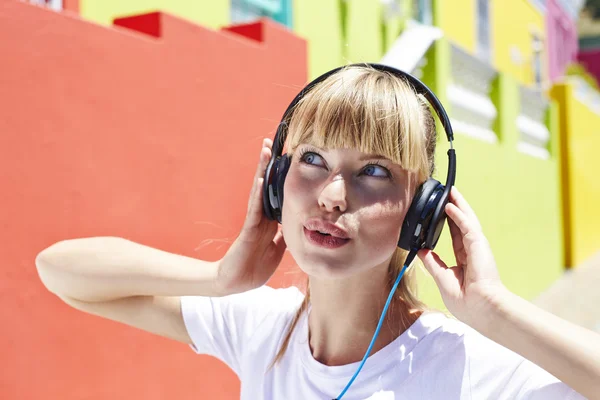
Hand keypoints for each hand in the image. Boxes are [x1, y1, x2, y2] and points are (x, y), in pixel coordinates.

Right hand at [216, 138, 286, 294]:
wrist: (237, 282)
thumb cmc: (256, 267)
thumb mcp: (278, 249)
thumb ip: (284, 236)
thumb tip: (298, 226)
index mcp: (268, 221)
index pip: (276, 194)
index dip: (280, 176)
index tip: (287, 158)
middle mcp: (260, 216)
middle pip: (265, 185)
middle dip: (268, 165)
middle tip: (270, 142)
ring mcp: (253, 221)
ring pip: (259, 191)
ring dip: (262, 170)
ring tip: (265, 151)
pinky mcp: (248, 230)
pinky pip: (254, 210)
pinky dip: (257, 194)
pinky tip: (260, 180)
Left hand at [417, 187, 505, 325]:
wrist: (481, 309)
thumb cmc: (466, 301)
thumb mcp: (443, 278)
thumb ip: (432, 262)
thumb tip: (421, 251)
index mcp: (465, 259)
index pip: (456, 235)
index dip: (449, 222)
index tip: (441, 211)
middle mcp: (472, 250)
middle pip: (462, 222)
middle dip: (455, 207)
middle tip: (447, 193)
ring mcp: (477, 246)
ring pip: (466, 219)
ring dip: (458, 204)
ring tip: (450, 191)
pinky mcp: (478, 245)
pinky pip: (467, 225)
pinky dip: (458, 214)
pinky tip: (450, 205)